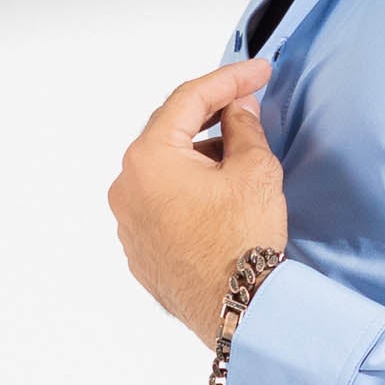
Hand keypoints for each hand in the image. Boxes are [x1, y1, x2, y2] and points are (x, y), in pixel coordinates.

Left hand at [109, 58, 285, 343]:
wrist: (239, 311)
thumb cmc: (242, 243)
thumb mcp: (254, 170)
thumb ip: (243, 126)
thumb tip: (237, 108)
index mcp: (148, 158)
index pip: (189, 99)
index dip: (230, 79)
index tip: (258, 73)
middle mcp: (126, 188)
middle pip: (170, 134)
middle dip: (211, 118)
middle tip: (248, 108)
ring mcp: (128, 224)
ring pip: (165, 172)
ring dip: (198, 159)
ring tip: (239, 163)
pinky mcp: (140, 252)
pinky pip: (162, 207)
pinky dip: (188, 193)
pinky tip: (218, 200)